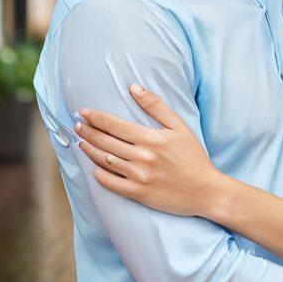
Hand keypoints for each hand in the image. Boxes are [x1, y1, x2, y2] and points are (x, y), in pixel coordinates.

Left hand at [74, 85, 221, 216]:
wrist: (205, 190)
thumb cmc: (194, 156)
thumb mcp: (179, 126)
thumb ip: (156, 106)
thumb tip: (135, 87)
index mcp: (149, 138)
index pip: (114, 125)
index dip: (96, 117)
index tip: (83, 111)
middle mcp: (140, 157)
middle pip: (106, 142)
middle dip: (88, 132)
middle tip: (77, 125)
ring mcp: (138, 177)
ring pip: (105, 161)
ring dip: (90, 150)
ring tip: (81, 143)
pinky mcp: (138, 194)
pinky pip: (112, 184)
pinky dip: (100, 176)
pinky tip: (94, 169)